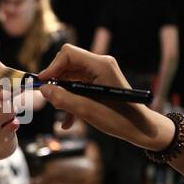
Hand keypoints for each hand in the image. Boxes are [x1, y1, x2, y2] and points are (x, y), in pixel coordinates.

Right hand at [38, 44, 174, 151]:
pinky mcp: (97, 85)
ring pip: (69, 78)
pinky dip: (70, 101)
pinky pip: (76, 88)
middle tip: (50, 99)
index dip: (52, 67)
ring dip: (62, 95)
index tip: (41, 83)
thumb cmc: (120, 119)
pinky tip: (68, 121)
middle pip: (66, 65)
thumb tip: (44, 90)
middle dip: (56, 82)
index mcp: (100, 65)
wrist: (141, 130)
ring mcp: (98, 75)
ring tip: (62, 115)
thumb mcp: (87, 110)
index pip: (68, 54)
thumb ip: (63, 99)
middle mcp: (99, 65)